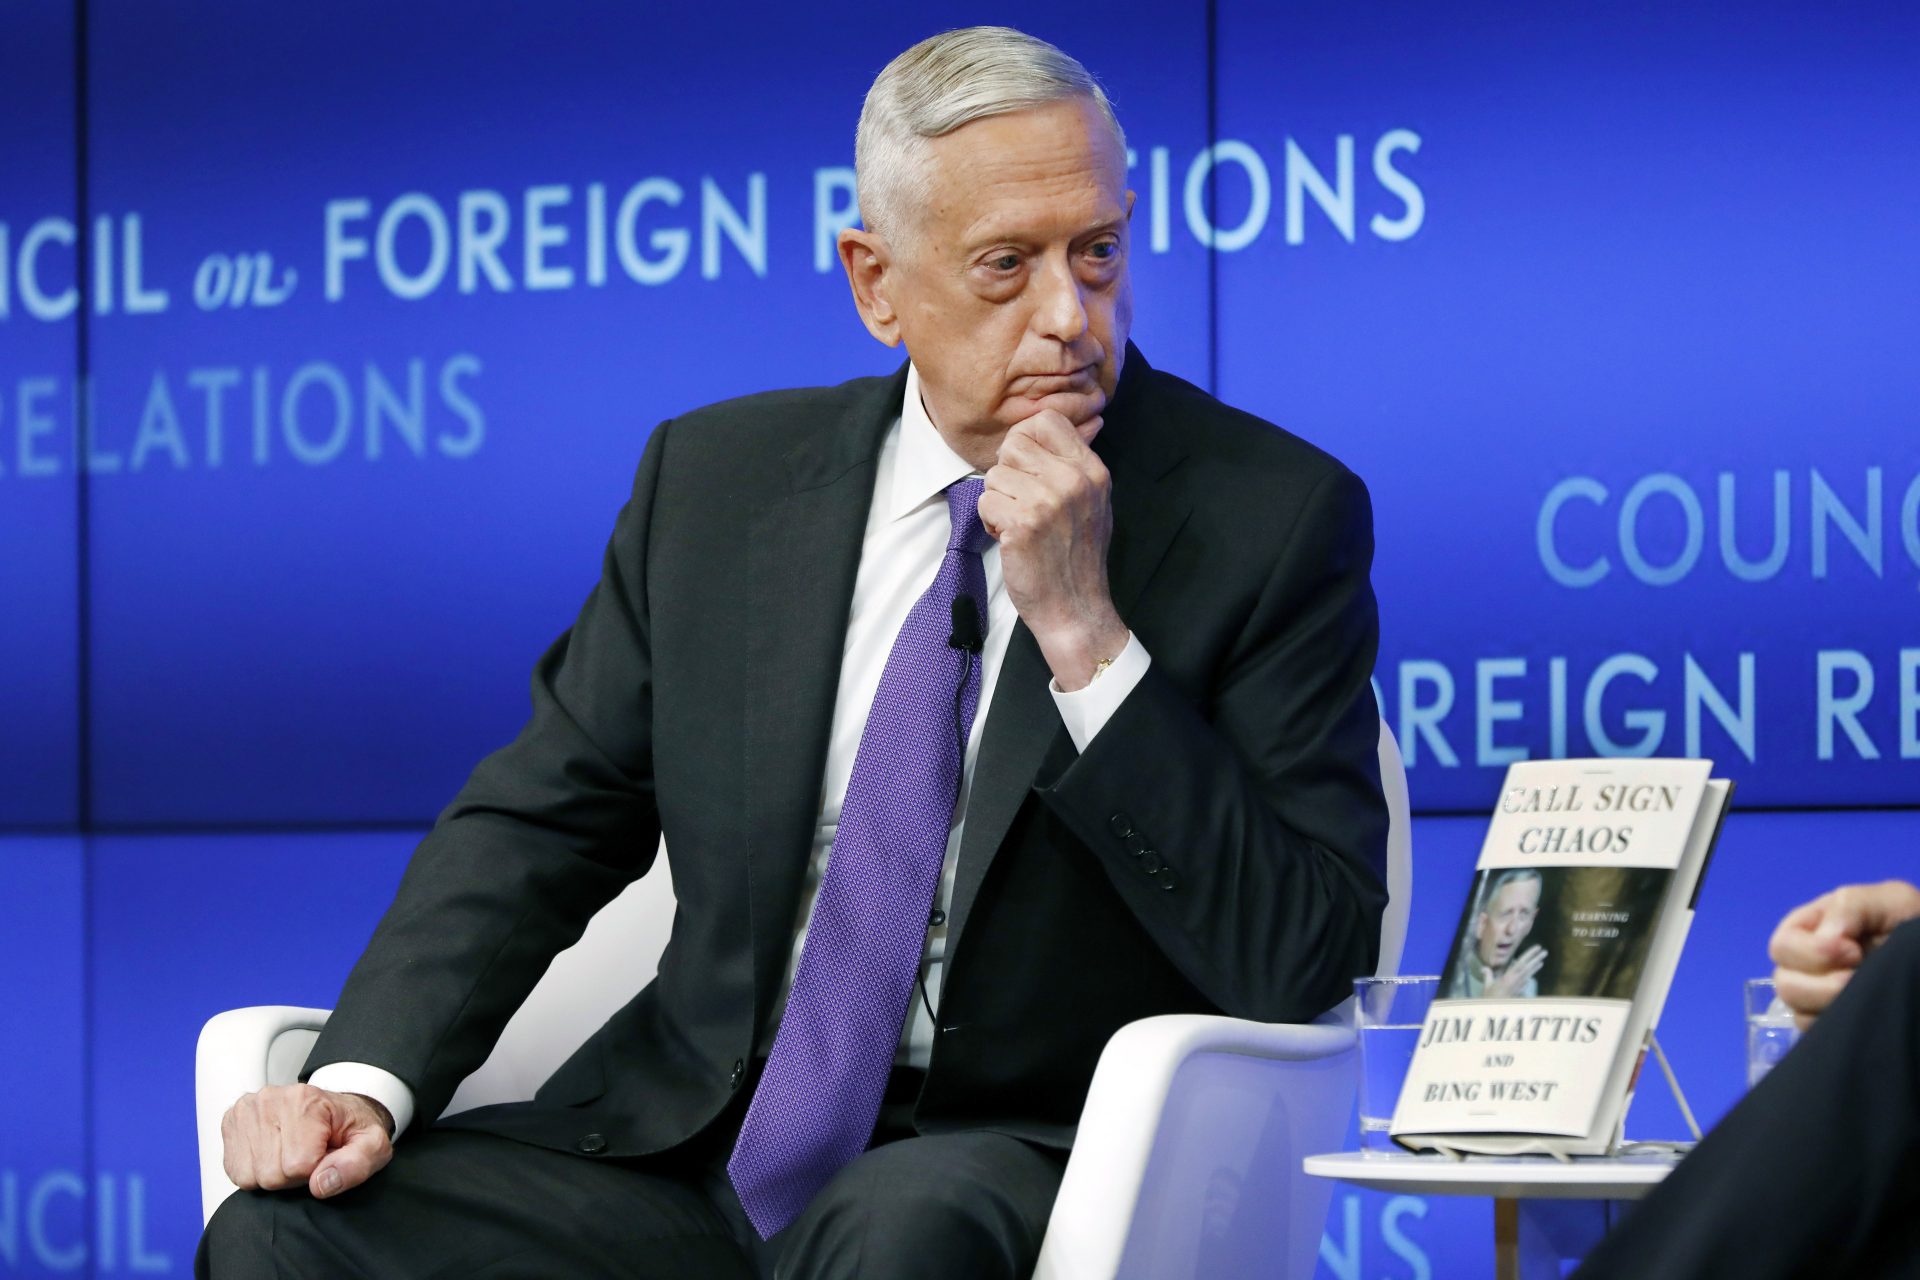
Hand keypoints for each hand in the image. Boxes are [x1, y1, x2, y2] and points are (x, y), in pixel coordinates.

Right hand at [221, 1084, 393, 1198]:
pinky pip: (236, 1172)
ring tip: (293, 1153)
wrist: (336, 1110)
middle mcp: (271, 1099)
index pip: (298, 1166)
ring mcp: (247, 1110)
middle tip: (310, 1156)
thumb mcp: (373, 1145)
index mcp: (306, 1101)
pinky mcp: (231, 1122)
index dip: (316, 1173)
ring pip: (249, 1176)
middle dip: (293, 1176)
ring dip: (273, 1174)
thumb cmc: (351, 1128)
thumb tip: (321, 1184)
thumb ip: (357, 1164)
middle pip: (271, 1174)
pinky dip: (255, 1171)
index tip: (326, 1157)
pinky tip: (274, 1154)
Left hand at [979, 409, 1128, 690]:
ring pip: (994, 475)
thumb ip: (1069, 467)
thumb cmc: (1076, 558)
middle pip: (1014, 444)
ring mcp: (1048, 500)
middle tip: (1020, 502)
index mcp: (1091, 470)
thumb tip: (1034, 434)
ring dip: (997, 502)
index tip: (1024, 467)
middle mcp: (1072, 480)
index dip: (1025, 439)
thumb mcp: (1091, 502)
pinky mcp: (1023, 523)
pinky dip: (991, 523)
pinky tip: (1012, 540)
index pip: (1046, 420)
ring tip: (1019, 526)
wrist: (1076, 609)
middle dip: (1007, 473)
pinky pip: (985, 502)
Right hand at [1485, 945, 1546, 997]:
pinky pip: (1527, 979)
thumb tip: (1484, 968)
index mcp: (1509, 977)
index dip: (1530, 954)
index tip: (1537, 947)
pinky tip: (1534, 971)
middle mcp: (1517, 980)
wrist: (1497, 1010)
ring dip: (1536, 965)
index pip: (1521, 962)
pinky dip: (1531, 973)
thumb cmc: (1491, 998)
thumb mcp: (1487, 985)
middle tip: (1544, 951)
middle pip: (1528, 967)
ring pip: (1529, 973)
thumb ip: (1487, 975)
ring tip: (1543, 959)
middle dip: (1536, 958)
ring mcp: (1520, 985)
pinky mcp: (1520, 990)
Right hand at [1769, 880, 1919, 1028]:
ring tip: (1866, 995)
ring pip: (1798, 1012)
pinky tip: (1864, 1011)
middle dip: (1822, 985)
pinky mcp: (1833, 1022)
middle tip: (1857, 979)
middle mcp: (1806, 965)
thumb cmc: (1912, 925)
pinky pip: (1817, 1032)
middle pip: (1784, 983)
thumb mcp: (1887, 901)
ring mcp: (1818, 997)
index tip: (1854, 951)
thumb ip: (1850, 906)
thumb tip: (1826, 940)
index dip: (1812, 952)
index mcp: (1810, 930)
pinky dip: (1839, 1025)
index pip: (1782, 946)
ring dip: (1832, 1004)